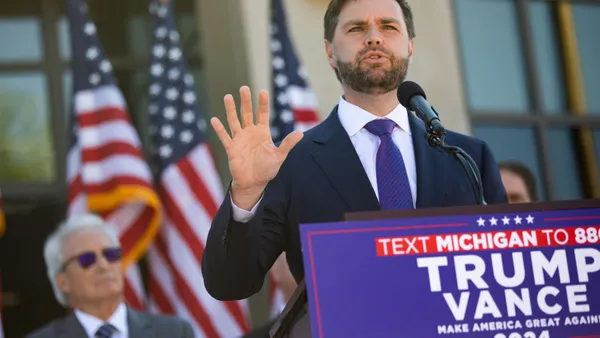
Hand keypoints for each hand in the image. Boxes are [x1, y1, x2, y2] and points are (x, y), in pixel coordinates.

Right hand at [211, 86, 302, 209]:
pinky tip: (214, 120)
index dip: (262, 103)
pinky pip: (224, 137)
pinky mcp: (231, 148)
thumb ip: (288, 144)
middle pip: (246, 113)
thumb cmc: (267, 169)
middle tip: (244, 88)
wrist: (254, 183)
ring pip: (234, 121)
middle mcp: (250, 133)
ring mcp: (239, 139)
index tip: (262, 91)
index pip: (262, 114)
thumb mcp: (279, 156)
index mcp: (262, 132)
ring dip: (230, 110)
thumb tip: (300, 133)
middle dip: (245, 101)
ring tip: (228, 97)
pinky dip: (219, 129)